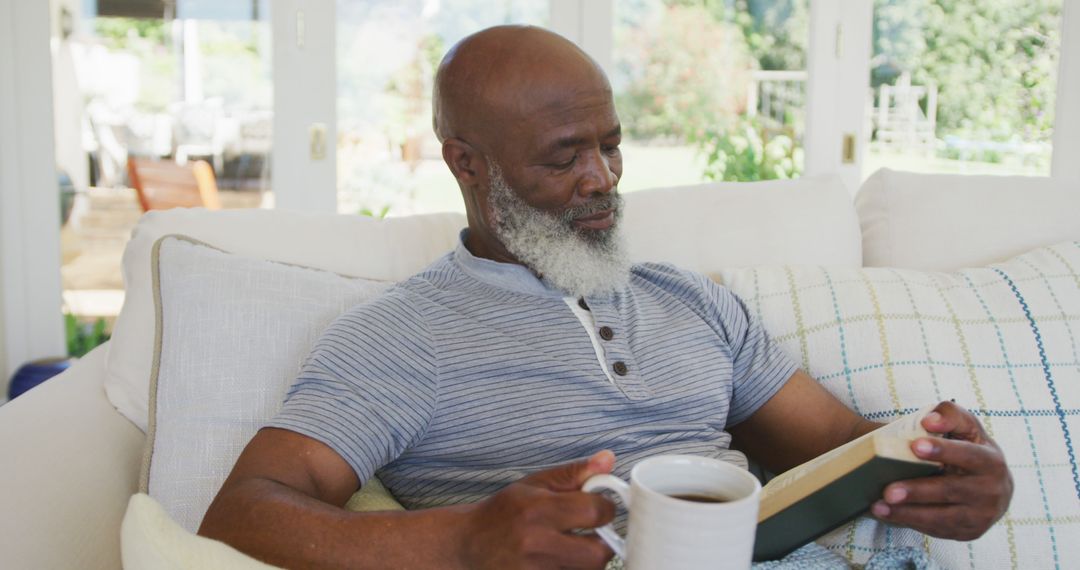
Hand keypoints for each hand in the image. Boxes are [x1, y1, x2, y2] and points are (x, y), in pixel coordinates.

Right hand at [457, 450, 617, 569]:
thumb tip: (609, 459)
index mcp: (538, 509)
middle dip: (604, 544)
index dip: (606, 509)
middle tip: (594, 536)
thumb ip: (574, 473)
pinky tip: (559, 561)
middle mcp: (536, 542)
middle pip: (598, 553)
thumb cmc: (503, 512)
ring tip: (573, 549)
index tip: (600, 509)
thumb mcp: (535, 484)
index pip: (595, 511)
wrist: (466, 545)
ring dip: (587, 561)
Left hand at [871, 401, 1012, 539]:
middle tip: (888, 491)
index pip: (968, 455)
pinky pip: (938, 529)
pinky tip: (887, 514)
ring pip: (942, 517)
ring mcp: (981, 516)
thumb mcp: (966, 427)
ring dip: (908, 513)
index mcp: (991, 461)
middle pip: (951, 490)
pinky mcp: (968, 532)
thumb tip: (929, 421)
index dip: (943, 450)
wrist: (993, 487)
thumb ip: (950, 415)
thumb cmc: (971, 449)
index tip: (915, 446)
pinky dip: (911, 522)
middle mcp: (991, 491)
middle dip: (918, 491)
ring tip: (879, 506)